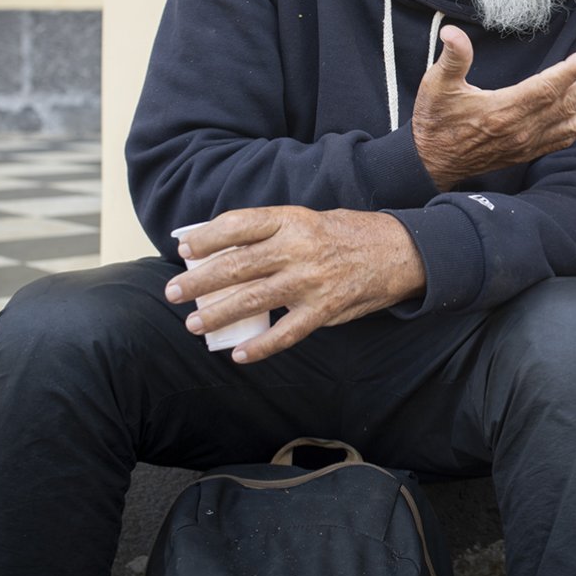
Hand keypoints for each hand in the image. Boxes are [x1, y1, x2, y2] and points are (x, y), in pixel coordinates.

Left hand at [164, 206, 425, 362]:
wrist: (402, 251)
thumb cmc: (352, 233)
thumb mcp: (313, 220)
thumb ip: (277, 235)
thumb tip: (230, 252)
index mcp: (294, 220)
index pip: (240, 225)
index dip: (207, 237)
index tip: (185, 250)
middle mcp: (299, 248)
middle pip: (237, 265)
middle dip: (199, 281)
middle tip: (172, 293)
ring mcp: (312, 280)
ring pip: (254, 299)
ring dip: (218, 314)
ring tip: (193, 324)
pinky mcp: (327, 308)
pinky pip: (287, 332)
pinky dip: (261, 346)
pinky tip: (240, 354)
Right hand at [412, 24, 575, 188]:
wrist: (430, 163)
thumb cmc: (434, 121)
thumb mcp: (436, 86)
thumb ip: (452, 59)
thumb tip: (452, 34)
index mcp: (503, 110)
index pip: (547, 87)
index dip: (572, 71)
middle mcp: (521, 130)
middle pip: (567, 105)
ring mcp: (526, 144)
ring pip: (570, 125)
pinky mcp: (525, 153)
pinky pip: (561, 140)